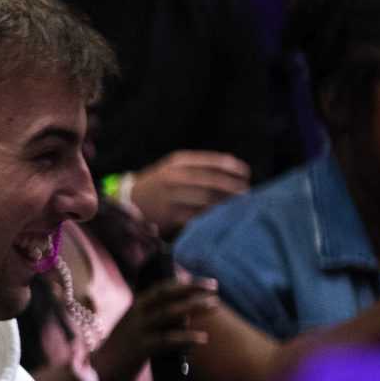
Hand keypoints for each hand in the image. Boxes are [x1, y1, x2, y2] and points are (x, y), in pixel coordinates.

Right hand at [87, 275, 215, 380]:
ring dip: (193, 307)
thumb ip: (155, 320)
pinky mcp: (140, 348)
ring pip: (169, 313)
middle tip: (214, 287)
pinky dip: (186, 338)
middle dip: (192, 289)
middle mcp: (136, 314)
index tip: (200, 281)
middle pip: (167, 295)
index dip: (182, 283)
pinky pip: (168, 340)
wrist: (98, 371)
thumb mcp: (135, 329)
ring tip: (213, 305)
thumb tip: (185, 317)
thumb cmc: (120, 352)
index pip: (161, 288)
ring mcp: (138, 330)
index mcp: (134, 308)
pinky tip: (202, 338)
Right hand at [124, 150, 251, 229]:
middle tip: (247, 194)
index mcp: (178, 162)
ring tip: (239, 207)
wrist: (131, 201)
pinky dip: (211, 217)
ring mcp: (170, 197)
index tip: (246, 173)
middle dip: (233, 188)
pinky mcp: (168, 215)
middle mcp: (174, 177)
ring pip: (206, 200)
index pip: (212, 162)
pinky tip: (221, 218)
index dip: (232, 167)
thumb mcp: (175, 167)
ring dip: (225, 204)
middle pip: (212, 182)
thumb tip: (235, 170)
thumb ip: (200, 167)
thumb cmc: (161, 184)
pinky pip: (196, 216)